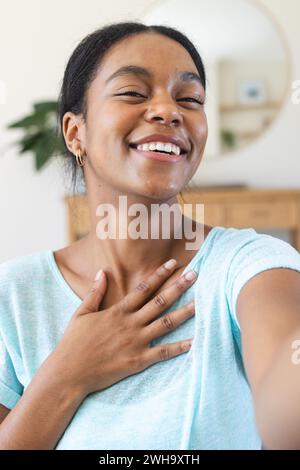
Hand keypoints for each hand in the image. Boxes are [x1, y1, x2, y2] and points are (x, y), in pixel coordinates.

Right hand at [48, 259, 196, 397]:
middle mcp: (130, 324)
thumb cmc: (73, 343)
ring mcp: (136, 342)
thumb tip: (101, 272)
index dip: (159, 275)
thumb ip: (94, 293)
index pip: (144, 288)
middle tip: (196, 275)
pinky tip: (195, 341)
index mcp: (118, 311)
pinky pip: (163, 352)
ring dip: (185, 313)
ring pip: (166, 324)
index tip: (173, 264)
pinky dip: (180, 347)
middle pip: (160, 302)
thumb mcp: (81, 313)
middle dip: (179, 287)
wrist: (69, 373)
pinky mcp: (138, 360)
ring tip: (201, 302)